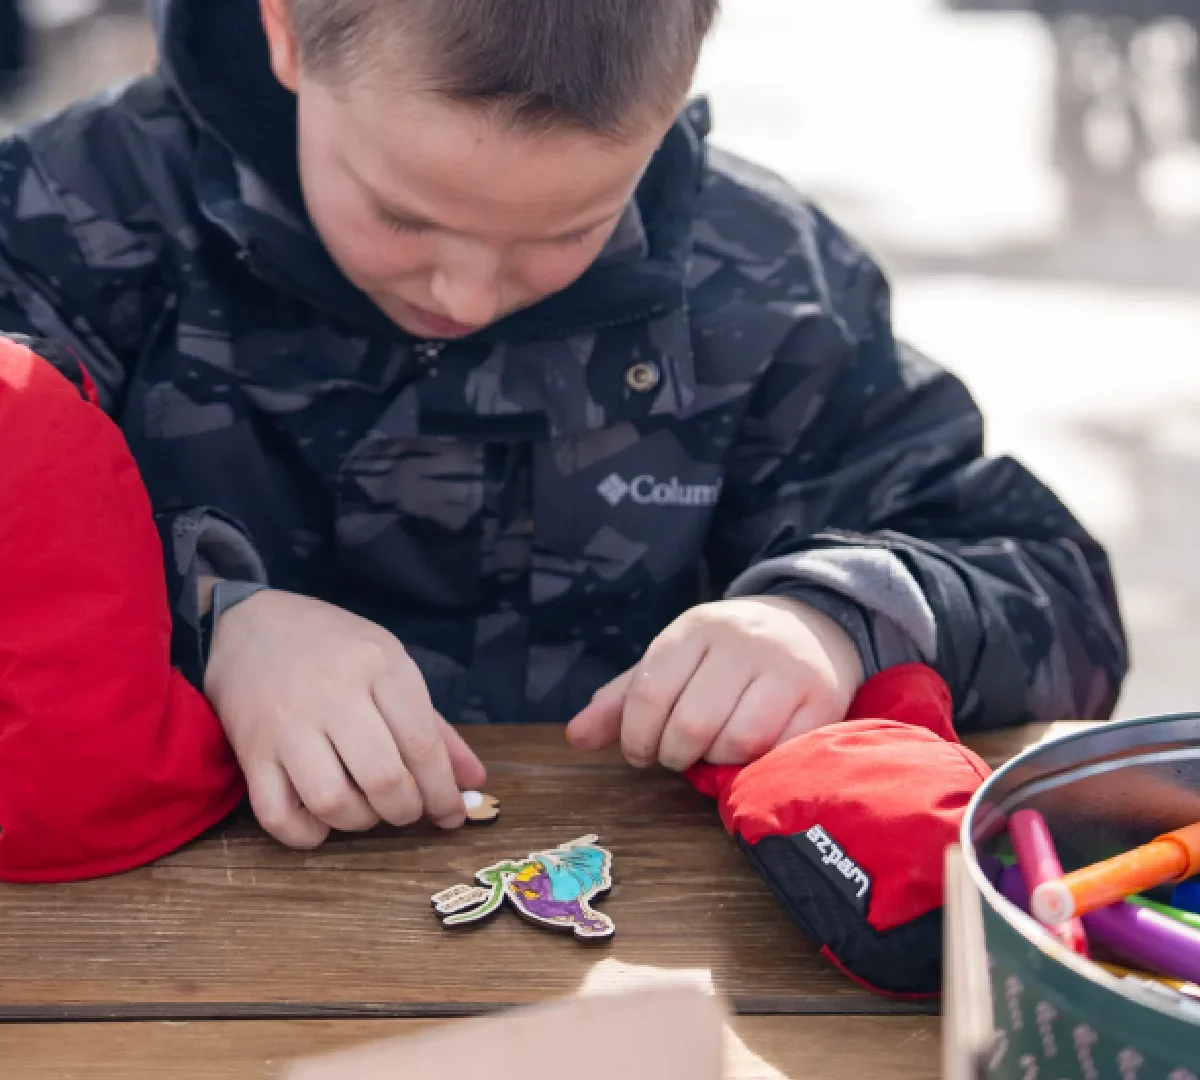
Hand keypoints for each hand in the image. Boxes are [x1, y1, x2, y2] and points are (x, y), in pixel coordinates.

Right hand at [204, 589, 485, 848]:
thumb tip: (474, 782)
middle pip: (382, 778)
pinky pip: (277, 814)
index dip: (442, 790)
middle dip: (405, 810)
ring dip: (359, 822)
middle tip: (405, 809)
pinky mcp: (251, 751)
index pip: (421, 743)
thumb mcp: (392, 667)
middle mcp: (333, 693)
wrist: (250, 624)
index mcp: (378, 665)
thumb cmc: (335, 649)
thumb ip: (435, 727)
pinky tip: (322, 820)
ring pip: (332, 801)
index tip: (451, 814)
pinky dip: (306, 833)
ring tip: (365, 808)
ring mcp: (286, 724)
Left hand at [566, 597, 863, 770]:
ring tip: (718, 748)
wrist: (813, 624)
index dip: (636, 736)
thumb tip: (575, 737)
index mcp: (695, 628)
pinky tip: (754, 752)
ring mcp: (786, 667)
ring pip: (738, 740)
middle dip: (675, 754)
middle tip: (679, 756)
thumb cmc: (728, 656)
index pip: (650, 691)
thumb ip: (624, 701)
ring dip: (719, 761)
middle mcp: (741, 641)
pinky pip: (781, 751)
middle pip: (692, 723)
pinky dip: (760, 764)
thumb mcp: (674, 663)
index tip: (639, 754)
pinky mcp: (823, 696)